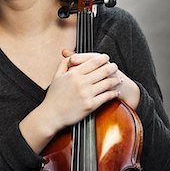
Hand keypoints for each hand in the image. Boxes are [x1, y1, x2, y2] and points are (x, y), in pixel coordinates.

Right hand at [19, 49, 139, 153]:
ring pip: (107, 83)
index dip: (102, 58)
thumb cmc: (53, 97)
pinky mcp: (90, 105)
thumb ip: (63, 63)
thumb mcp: (56, 76)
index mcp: (73, 74)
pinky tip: (116, 92)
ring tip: (118, 79)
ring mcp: (86, 94)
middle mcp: (81, 82)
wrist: (51, 115)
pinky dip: (114, 93)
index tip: (106, 57)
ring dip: (115, 80)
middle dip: (112, 67)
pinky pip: (106, 96)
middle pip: (103, 71)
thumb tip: (70, 55)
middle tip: (115, 66)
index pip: (93, 62)